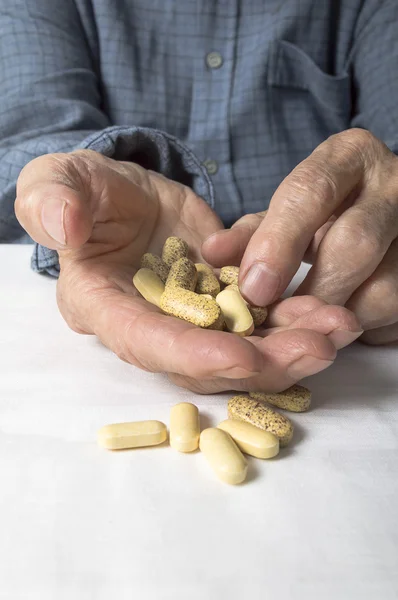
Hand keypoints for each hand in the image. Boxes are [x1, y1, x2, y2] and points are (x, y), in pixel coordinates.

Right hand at [15, 150, 359, 392]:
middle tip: (316, 350)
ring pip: (242, 346)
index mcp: (104, 306)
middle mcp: (151, 325)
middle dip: (261, 362)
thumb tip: (64, 226)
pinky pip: (260, 317)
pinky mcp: (222, 300)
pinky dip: (295, 318)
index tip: (239, 355)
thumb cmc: (82, 190)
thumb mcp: (57, 183)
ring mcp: (190, 318)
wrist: (120, 196)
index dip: (190, 353)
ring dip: (291, 345)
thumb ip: (53, 201)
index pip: (146, 341)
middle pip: (206, 360)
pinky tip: (332, 314)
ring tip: (339, 330)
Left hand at [203, 129, 397, 345]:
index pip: (312, 192)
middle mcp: (393, 183)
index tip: (253, 288)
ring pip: (385, 287)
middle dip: (312, 289)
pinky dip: (366, 326)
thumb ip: (254, 232)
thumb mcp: (291, 211)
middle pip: (355, 242)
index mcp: (349, 157)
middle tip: (280, 318)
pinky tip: (345, 318)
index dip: (278, 243)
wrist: (386, 205)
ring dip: (341, 315)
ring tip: (314, 322)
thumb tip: (211, 253)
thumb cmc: (328, 210)